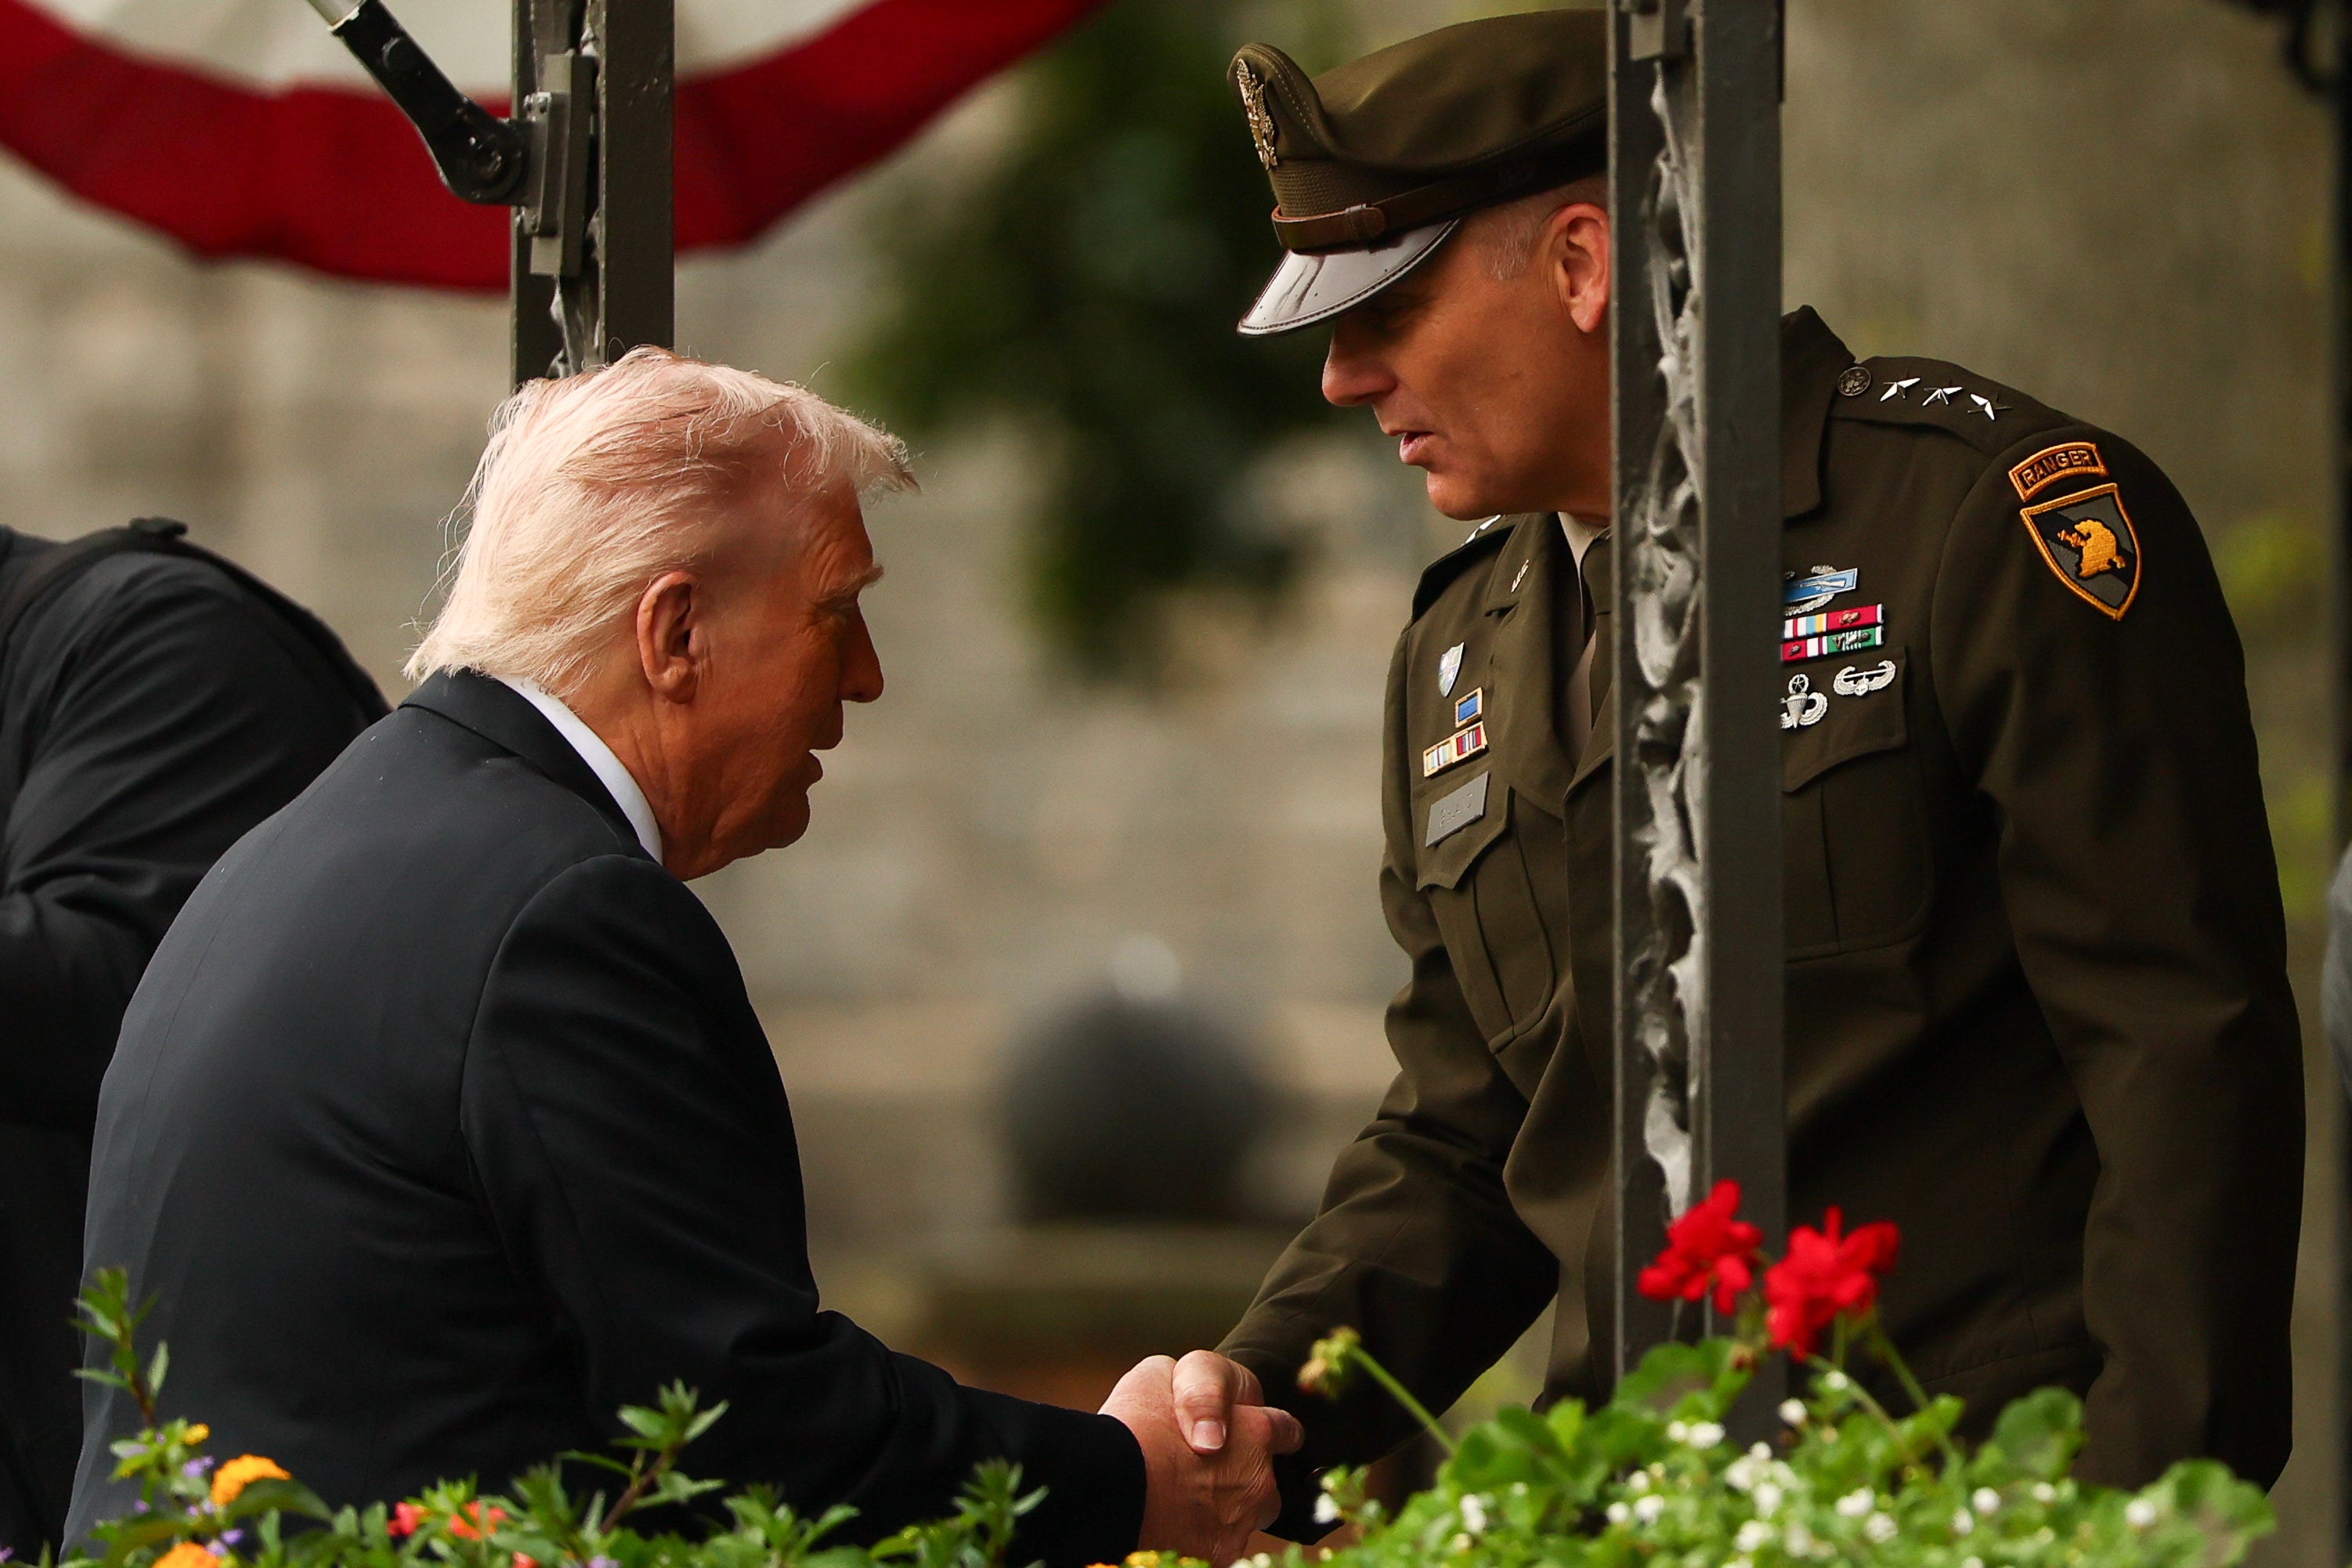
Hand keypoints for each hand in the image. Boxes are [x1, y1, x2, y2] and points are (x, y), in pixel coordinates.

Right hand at [1102, 1354, 1303, 1563]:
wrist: (1109, 1488)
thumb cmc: (1135, 1427)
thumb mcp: (1160, 1376)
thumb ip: (1195, 1390)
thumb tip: (1202, 1407)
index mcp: (1256, 1434)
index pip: (1285, 1431)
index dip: (1268, 1431)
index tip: (1254, 1435)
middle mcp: (1258, 1484)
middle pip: (1266, 1488)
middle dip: (1245, 1484)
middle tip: (1205, 1477)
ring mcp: (1239, 1528)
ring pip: (1240, 1524)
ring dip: (1220, 1516)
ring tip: (1181, 1507)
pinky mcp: (1217, 1560)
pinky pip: (1214, 1551)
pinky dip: (1198, 1542)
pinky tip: (1172, 1531)